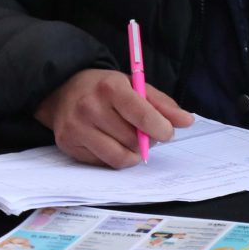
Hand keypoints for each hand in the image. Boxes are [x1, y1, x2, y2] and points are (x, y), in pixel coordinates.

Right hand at [34, 68, 193, 168]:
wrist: (62, 90)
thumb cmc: (104, 88)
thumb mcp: (134, 86)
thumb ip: (162, 105)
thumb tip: (187, 121)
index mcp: (110, 87)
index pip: (143, 116)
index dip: (161, 129)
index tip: (167, 132)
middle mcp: (89, 107)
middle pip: (133, 140)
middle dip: (145, 140)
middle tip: (143, 132)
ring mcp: (76, 127)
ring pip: (120, 157)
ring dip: (132, 153)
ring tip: (129, 139)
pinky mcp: (68, 144)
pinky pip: (103, 163)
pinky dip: (113, 157)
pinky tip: (109, 142)